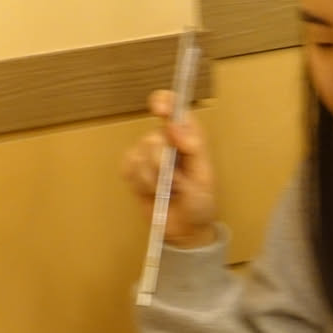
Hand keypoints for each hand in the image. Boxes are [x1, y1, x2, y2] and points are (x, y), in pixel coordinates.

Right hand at [120, 90, 219, 248]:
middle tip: (176, 183)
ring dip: (153, 179)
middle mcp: (166, 141)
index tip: (160, 111)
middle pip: (152, 138)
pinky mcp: (133, 170)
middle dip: (162, 164)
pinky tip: (151, 191)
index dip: (164, 102)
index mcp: (188, 137)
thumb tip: (175, 125)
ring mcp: (147, 155)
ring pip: (139, 155)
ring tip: (166, 191)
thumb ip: (193, 148)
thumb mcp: (205, 176)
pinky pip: (128, 168)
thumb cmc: (201, 202)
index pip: (174, 107)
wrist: (186, 230)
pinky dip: (140, 183)